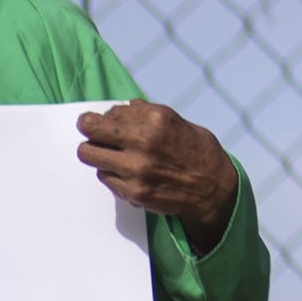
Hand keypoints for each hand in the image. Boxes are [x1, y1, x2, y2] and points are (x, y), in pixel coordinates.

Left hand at [78, 103, 240, 250]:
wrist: (213, 188)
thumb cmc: (196, 151)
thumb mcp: (176, 121)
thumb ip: (146, 115)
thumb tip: (121, 109)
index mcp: (156, 118)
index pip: (109, 112)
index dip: (104, 116)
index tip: (100, 120)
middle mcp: (144, 141)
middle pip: (90, 130)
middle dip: (88, 129)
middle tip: (91, 133)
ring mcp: (136, 168)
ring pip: (90, 155)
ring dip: (97, 153)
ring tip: (109, 154)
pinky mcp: (133, 191)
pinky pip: (104, 177)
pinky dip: (111, 173)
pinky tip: (126, 172)